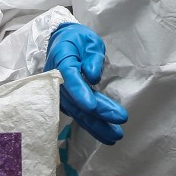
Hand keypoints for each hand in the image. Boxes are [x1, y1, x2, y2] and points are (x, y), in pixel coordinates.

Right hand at [45, 22, 128, 144]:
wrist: (60, 41)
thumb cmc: (78, 39)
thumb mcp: (89, 40)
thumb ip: (93, 56)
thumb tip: (93, 77)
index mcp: (61, 58)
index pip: (69, 77)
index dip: (79, 93)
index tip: (92, 107)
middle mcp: (56, 78)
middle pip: (75, 99)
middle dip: (97, 113)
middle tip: (119, 120)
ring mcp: (58, 91)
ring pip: (76, 110)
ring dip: (95, 125)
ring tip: (115, 136)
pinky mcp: (64, 99)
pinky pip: (76, 113)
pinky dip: (90, 124)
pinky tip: (104, 134)